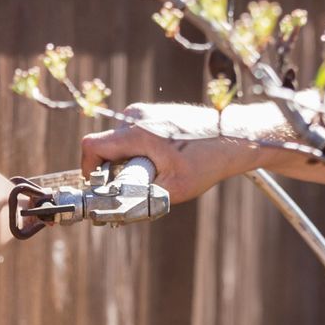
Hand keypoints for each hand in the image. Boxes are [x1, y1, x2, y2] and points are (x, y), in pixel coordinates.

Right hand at [79, 102, 253, 204]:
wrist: (236, 136)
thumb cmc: (208, 160)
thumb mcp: (173, 190)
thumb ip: (139, 200)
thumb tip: (114, 213)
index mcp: (137, 132)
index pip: (91, 146)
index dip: (88, 170)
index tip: (99, 187)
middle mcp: (136, 116)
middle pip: (105, 147)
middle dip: (113, 170)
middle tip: (136, 186)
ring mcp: (144, 111)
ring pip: (118, 142)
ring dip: (128, 161)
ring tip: (157, 172)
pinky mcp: (151, 113)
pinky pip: (131, 135)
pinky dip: (138, 152)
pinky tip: (162, 161)